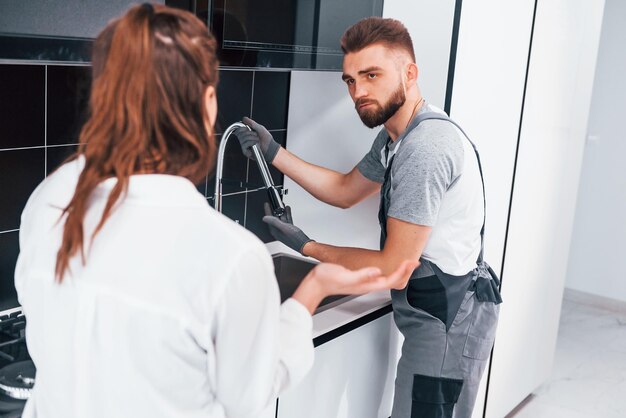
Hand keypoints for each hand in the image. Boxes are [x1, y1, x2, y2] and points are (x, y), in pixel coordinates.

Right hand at [234, 117, 280, 162]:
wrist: (270, 147)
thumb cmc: (266, 139)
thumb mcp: (260, 128)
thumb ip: (252, 123)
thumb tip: (244, 118)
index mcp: (246, 134)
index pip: (239, 130)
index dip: (243, 128)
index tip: (248, 129)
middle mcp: (244, 140)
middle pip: (240, 134)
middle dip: (249, 133)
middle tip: (256, 135)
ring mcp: (244, 146)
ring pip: (243, 139)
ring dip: (252, 138)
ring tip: (257, 140)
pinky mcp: (245, 151)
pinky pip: (244, 145)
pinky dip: (251, 143)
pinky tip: (255, 144)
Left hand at [262, 203, 312, 253]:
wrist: (304, 245)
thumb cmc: (295, 239)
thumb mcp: (284, 228)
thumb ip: (274, 222)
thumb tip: (265, 218)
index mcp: (275, 231)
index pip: (269, 218)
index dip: (267, 210)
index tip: (266, 204)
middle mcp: (278, 230)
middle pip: (275, 217)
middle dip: (275, 209)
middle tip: (275, 202)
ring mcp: (284, 230)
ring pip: (281, 217)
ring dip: (282, 211)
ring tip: (282, 204)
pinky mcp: (290, 229)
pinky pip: (287, 219)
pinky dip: (287, 214)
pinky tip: (288, 210)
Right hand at [292, 260, 419, 313]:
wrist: (315, 284)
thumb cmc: (325, 279)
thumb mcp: (343, 274)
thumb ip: (361, 275)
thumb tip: (376, 272)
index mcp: (364, 284)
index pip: (389, 280)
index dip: (401, 272)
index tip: (410, 263)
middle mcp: (366, 285)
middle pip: (391, 281)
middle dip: (404, 272)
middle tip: (415, 262)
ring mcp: (362, 283)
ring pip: (386, 280)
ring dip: (398, 273)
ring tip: (407, 265)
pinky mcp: (358, 280)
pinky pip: (379, 278)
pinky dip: (388, 272)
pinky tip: (388, 269)